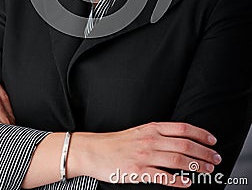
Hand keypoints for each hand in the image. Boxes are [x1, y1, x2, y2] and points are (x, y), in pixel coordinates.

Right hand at [68, 121, 221, 186]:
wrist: (94, 151)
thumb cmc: (117, 142)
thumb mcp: (139, 131)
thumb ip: (158, 133)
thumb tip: (180, 140)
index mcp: (151, 128)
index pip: (182, 128)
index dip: (200, 134)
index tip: (212, 141)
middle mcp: (150, 140)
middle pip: (184, 145)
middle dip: (204, 152)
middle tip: (216, 159)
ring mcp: (145, 156)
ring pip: (178, 161)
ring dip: (196, 166)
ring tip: (208, 170)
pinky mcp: (138, 172)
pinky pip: (163, 177)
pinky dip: (178, 181)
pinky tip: (188, 183)